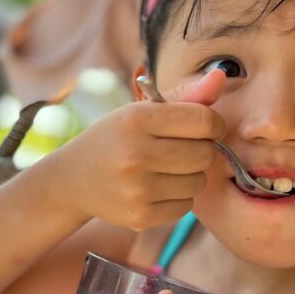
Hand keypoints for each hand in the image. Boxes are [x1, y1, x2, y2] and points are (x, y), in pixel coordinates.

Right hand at [48, 68, 226, 231]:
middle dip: (201, 151)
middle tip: (180, 149)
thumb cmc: (116, 139)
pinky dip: (178, 198)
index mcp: (136, 119)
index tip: (204, 128)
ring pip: (198, 183)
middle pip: (205, 154)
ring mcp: (137, 188)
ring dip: (189, 176)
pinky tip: (156, 188)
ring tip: (165, 169)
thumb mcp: (141, 111)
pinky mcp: (140, 216)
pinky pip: (185, 206)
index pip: (204, 121)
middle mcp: (135, 154)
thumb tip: (222, 77)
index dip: (213, 125)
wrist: (72, 179)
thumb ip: (185, 96)